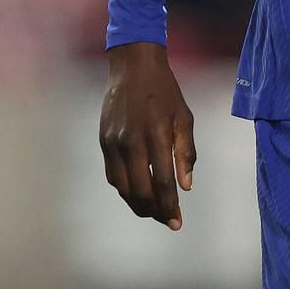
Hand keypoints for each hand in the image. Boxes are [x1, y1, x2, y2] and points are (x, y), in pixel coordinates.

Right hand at [99, 41, 195, 230]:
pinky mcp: (103, 141)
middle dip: (154, 211)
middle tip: (167, 219)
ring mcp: (113, 142)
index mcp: (155, 134)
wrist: (132, 66)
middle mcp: (131, 141)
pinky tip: (137, 191)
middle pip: (140, 191)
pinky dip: (125, 189)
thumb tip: (186, 186)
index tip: (177, 222)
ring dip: (138, 204)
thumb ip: (185, 152)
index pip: (162, 181)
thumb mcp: (183, 116)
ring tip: (153, 210)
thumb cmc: (164, 90)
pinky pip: (113, 175)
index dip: (170, 206)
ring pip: (123, 187)